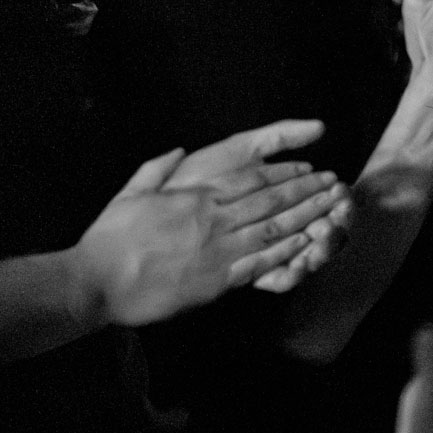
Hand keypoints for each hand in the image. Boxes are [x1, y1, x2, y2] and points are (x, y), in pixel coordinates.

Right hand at [73, 137, 350, 325]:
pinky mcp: (217, 280)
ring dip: (308, 217)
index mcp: (195, 197)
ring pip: (274, 229)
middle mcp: (213, 220)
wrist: (97, 282)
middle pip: (271, 200)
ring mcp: (218, 250)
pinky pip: (261, 263)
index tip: (308, 166)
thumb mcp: (131, 193)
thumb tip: (179, 150)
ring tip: (333, 209)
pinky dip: (288, 252)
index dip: (285, 172)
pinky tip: (309, 244)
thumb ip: (158, 169)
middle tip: (335, 184)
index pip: (251, 179)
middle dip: (307, 190)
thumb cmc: (110, 239)